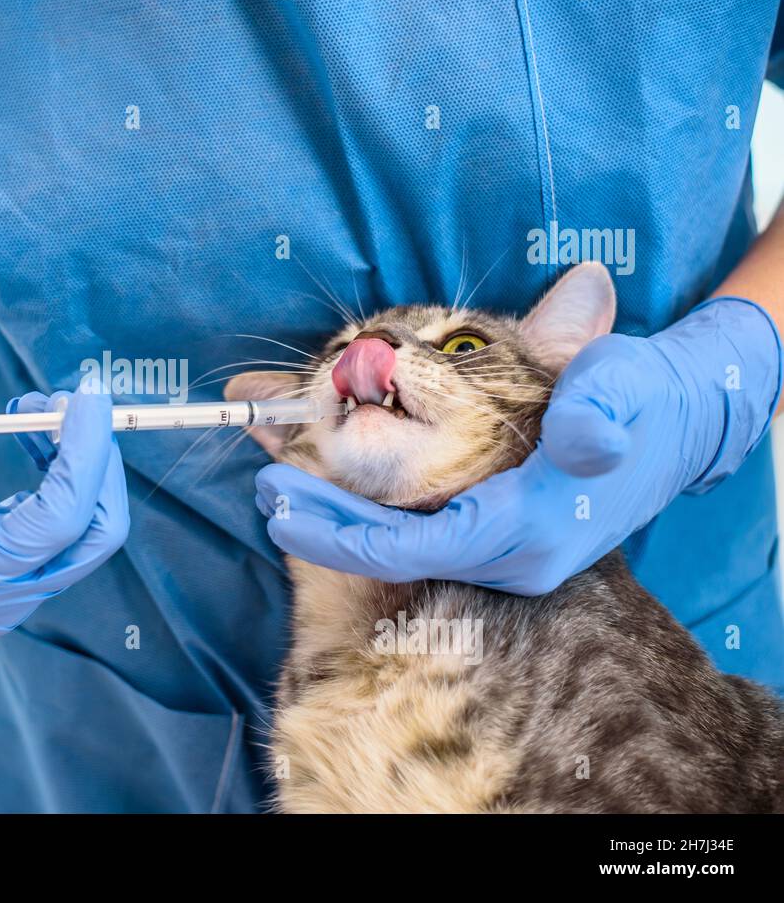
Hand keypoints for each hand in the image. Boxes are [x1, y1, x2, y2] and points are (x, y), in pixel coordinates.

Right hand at [0, 390, 128, 635]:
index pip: (60, 521)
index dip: (87, 455)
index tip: (89, 397)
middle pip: (95, 536)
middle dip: (98, 462)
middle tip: (74, 399)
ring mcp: (6, 594)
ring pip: (82, 533)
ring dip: (79, 465)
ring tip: (38, 406)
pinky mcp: (4, 577)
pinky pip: (57, 530)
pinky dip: (59, 478)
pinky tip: (29, 435)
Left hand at [255, 298, 781, 595]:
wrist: (681, 418)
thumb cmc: (641, 398)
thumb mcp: (622, 387)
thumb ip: (596, 413)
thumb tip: (584, 437)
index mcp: (528, 531)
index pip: (413, 549)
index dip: (343, 533)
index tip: (282, 504)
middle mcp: (512, 556)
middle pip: (394, 553)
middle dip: (325, 526)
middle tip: (263, 489)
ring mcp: (506, 551)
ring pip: (404, 544)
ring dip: (341, 515)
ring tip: (280, 479)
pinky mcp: (501, 535)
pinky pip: (420, 532)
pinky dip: (371, 508)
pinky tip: (334, 483)